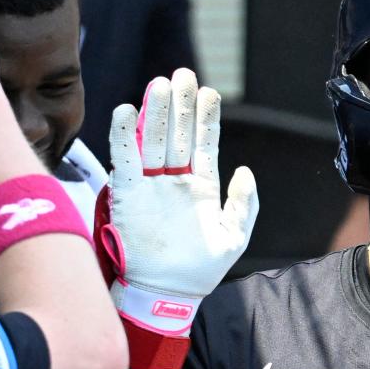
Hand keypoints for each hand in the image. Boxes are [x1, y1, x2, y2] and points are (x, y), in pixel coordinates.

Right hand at [103, 69, 258, 303]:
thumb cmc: (203, 270)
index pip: (203, 143)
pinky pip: (125, 161)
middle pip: (177, 134)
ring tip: (161, 84)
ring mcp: (151, 185)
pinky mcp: (128, 195)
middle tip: (182, 74)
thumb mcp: (234, 237)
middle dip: (180, 104)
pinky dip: (124, 136)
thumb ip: (244, 204)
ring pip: (153, 141)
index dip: (205, 117)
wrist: (167, 294)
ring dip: (156, 112)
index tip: (208, 91)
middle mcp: (175, 180)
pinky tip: (127, 111)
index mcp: (202, 186)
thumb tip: (245, 171)